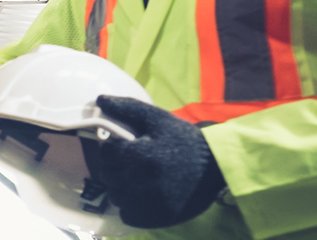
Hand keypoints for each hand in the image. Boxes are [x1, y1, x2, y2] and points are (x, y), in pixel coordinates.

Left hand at [95, 95, 226, 228]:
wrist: (216, 165)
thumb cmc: (184, 139)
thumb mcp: (157, 118)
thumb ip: (127, 108)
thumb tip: (100, 99)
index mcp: (141, 154)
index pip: (106, 153)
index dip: (111, 149)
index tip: (122, 148)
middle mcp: (144, 180)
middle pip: (108, 176)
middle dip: (114, 167)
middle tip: (130, 164)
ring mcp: (152, 201)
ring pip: (116, 197)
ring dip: (120, 188)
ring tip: (136, 179)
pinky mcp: (160, 217)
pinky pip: (129, 215)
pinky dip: (131, 207)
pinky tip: (143, 195)